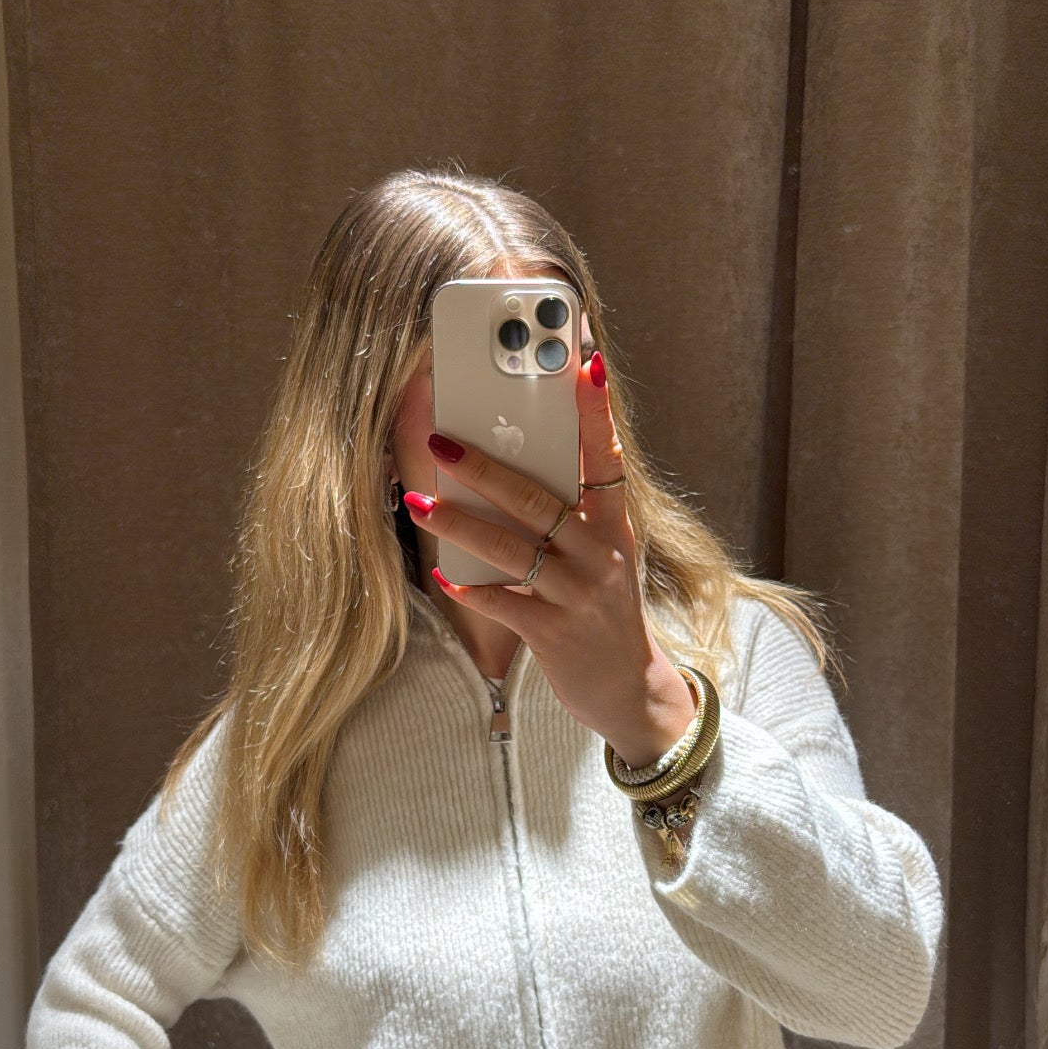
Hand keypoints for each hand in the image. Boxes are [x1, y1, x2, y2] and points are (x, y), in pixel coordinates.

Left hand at [407, 353, 696, 768]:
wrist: (629, 687)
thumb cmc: (603, 606)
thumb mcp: (604, 551)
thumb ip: (573, 508)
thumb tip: (522, 455)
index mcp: (613, 524)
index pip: (606, 456)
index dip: (595, 411)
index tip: (585, 361)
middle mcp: (600, 554)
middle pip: (537, 500)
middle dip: (486, 467)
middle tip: (440, 439)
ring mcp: (578, 594)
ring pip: (512, 548)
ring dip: (460, 524)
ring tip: (418, 502)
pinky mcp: (555, 633)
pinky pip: (503, 604)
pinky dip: (471, 589)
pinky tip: (442, 575)